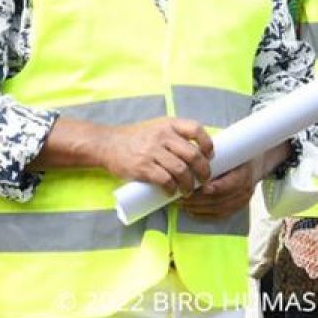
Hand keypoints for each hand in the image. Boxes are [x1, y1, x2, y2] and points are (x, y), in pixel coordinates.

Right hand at [98, 117, 213, 195]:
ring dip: (189, 184)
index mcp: (168, 124)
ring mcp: (152, 151)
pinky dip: (172, 189)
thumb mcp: (156, 127)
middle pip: (193, 154)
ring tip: (188, 190)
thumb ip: (174, 136)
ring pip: (181, 170)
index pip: (196, 129)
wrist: (107, 144)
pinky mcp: (143, 167)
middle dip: (203, 171)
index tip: (209, 156)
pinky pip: (165, 180)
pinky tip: (171, 193)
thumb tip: (199, 153)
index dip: (207, 144)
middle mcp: (162, 135)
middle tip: (204, 180)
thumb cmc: (135, 138)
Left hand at [181, 141, 290, 219]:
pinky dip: (204, 215)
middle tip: (182, 195)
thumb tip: (193, 155)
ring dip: (199, 208)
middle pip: (221, 199)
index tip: (197, 187)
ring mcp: (242, 201)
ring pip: (219, 209)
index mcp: (244, 173)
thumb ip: (216, 155)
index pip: (231, 184)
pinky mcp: (237, 208)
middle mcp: (245, 190)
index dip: (215, 188)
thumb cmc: (238, 154)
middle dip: (199, 200)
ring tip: (183, 203)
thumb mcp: (231, 150)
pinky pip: (220, 216)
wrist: (255, 164)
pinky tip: (191, 211)